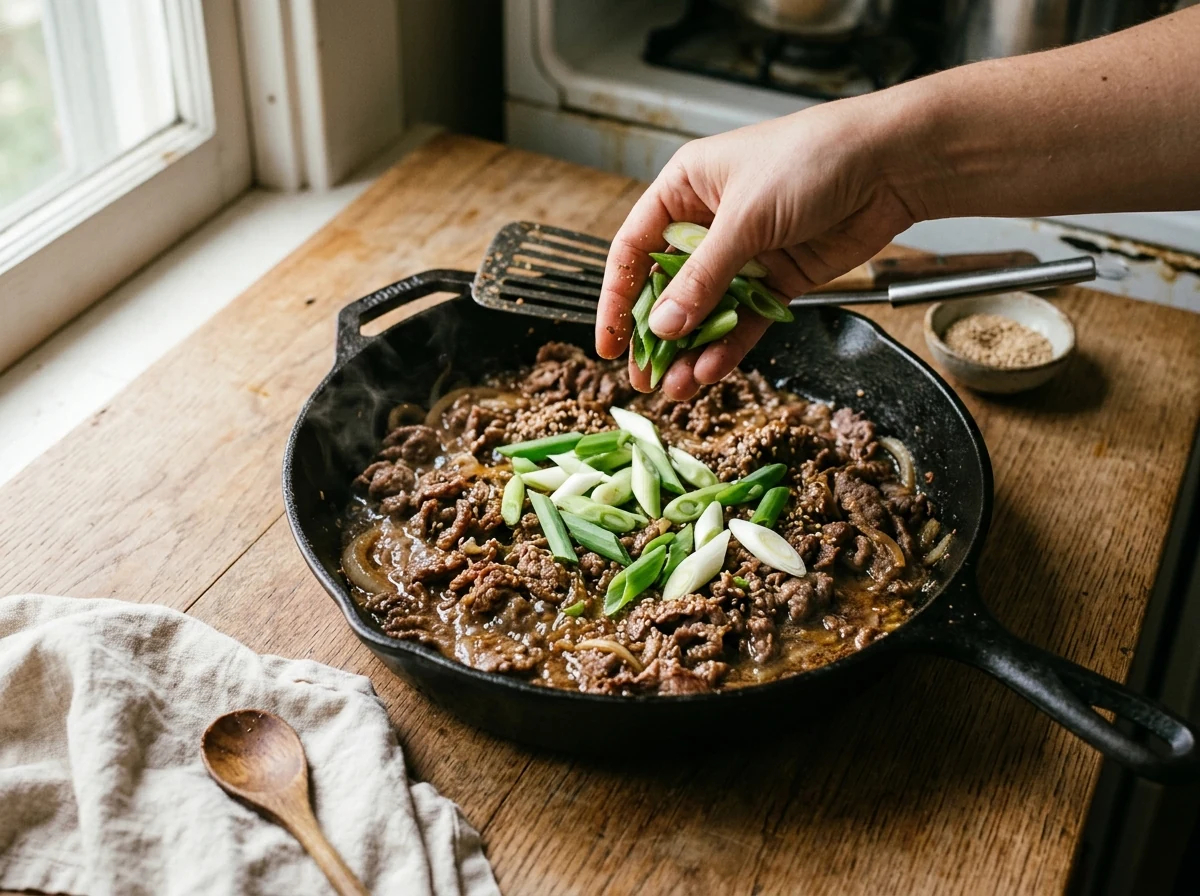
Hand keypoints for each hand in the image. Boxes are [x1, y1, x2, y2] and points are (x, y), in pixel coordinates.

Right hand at [595, 95, 926, 400]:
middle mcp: (709, 221)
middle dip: (655, 335)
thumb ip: (701, 278)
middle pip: (667, 288)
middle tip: (643, 377)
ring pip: (706, 312)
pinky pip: (744, 320)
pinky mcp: (778, 278)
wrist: (889, 164)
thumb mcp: (744, 218)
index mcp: (684, 188)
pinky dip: (728, 347)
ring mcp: (744, 253)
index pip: (633, 249)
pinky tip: (710, 371)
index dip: (616, 298)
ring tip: (678, 387)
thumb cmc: (811, 159)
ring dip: (691, 350)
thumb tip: (662, 326)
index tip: (609, 343)